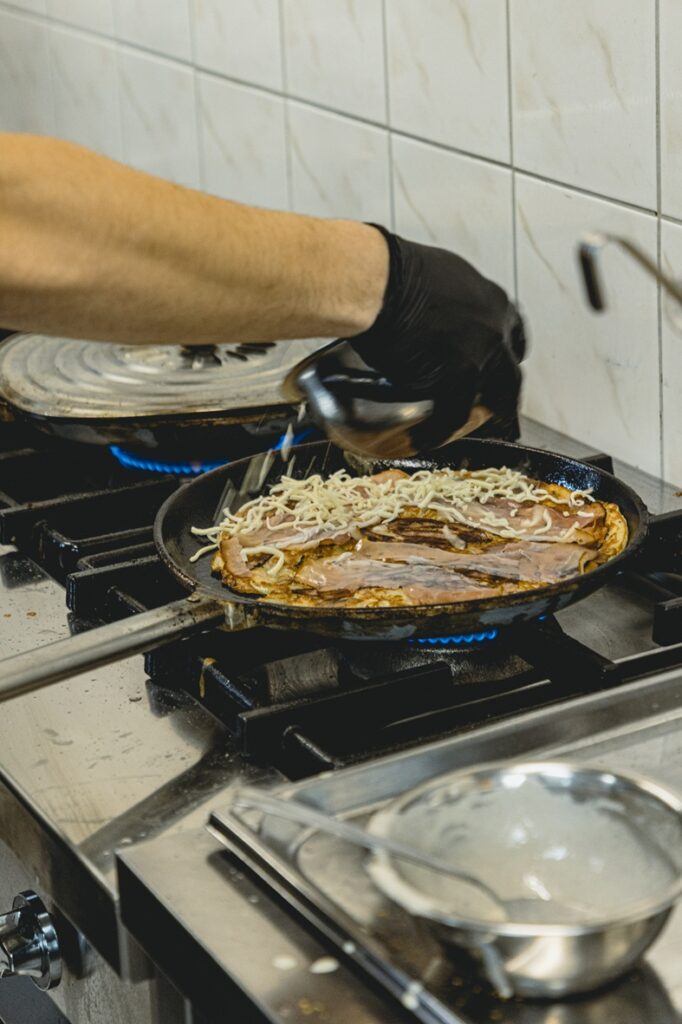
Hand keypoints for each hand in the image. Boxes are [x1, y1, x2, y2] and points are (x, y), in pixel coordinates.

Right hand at [348, 226, 525, 436]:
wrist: (378, 282)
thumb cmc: (393, 272)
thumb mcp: (439, 278)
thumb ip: (450, 301)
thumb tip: (433, 314)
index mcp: (492, 300)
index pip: (512, 335)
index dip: (507, 355)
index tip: (503, 366)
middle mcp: (494, 327)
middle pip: (510, 373)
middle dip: (507, 396)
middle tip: (504, 416)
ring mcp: (480, 353)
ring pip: (494, 399)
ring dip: (487, 420)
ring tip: (478, 436)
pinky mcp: (458, 376)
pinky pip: (452, 415)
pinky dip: (438, 431)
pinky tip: (427, 440)